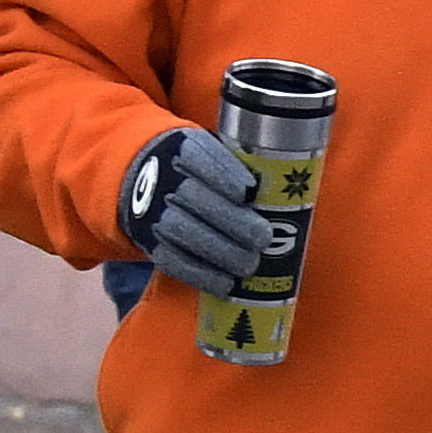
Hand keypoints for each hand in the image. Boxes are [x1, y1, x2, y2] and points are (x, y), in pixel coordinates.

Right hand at [118, 128, 269, 294]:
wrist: (142, 177)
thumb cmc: (200, 168)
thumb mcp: (213, 152)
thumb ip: (242, 163)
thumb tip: (288, 185)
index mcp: (182, 149)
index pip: (199, 156)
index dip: (224, 174)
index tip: (248, 191)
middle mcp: (164, 179)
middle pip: (194, 198)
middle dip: (231, 220)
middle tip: (263, 237)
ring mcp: (153, 211)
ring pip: (183, 230)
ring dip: (219, 251)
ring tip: (249, 264)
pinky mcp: (150, 241)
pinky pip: (172, 259)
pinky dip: (200, 274)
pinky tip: (225, 283)